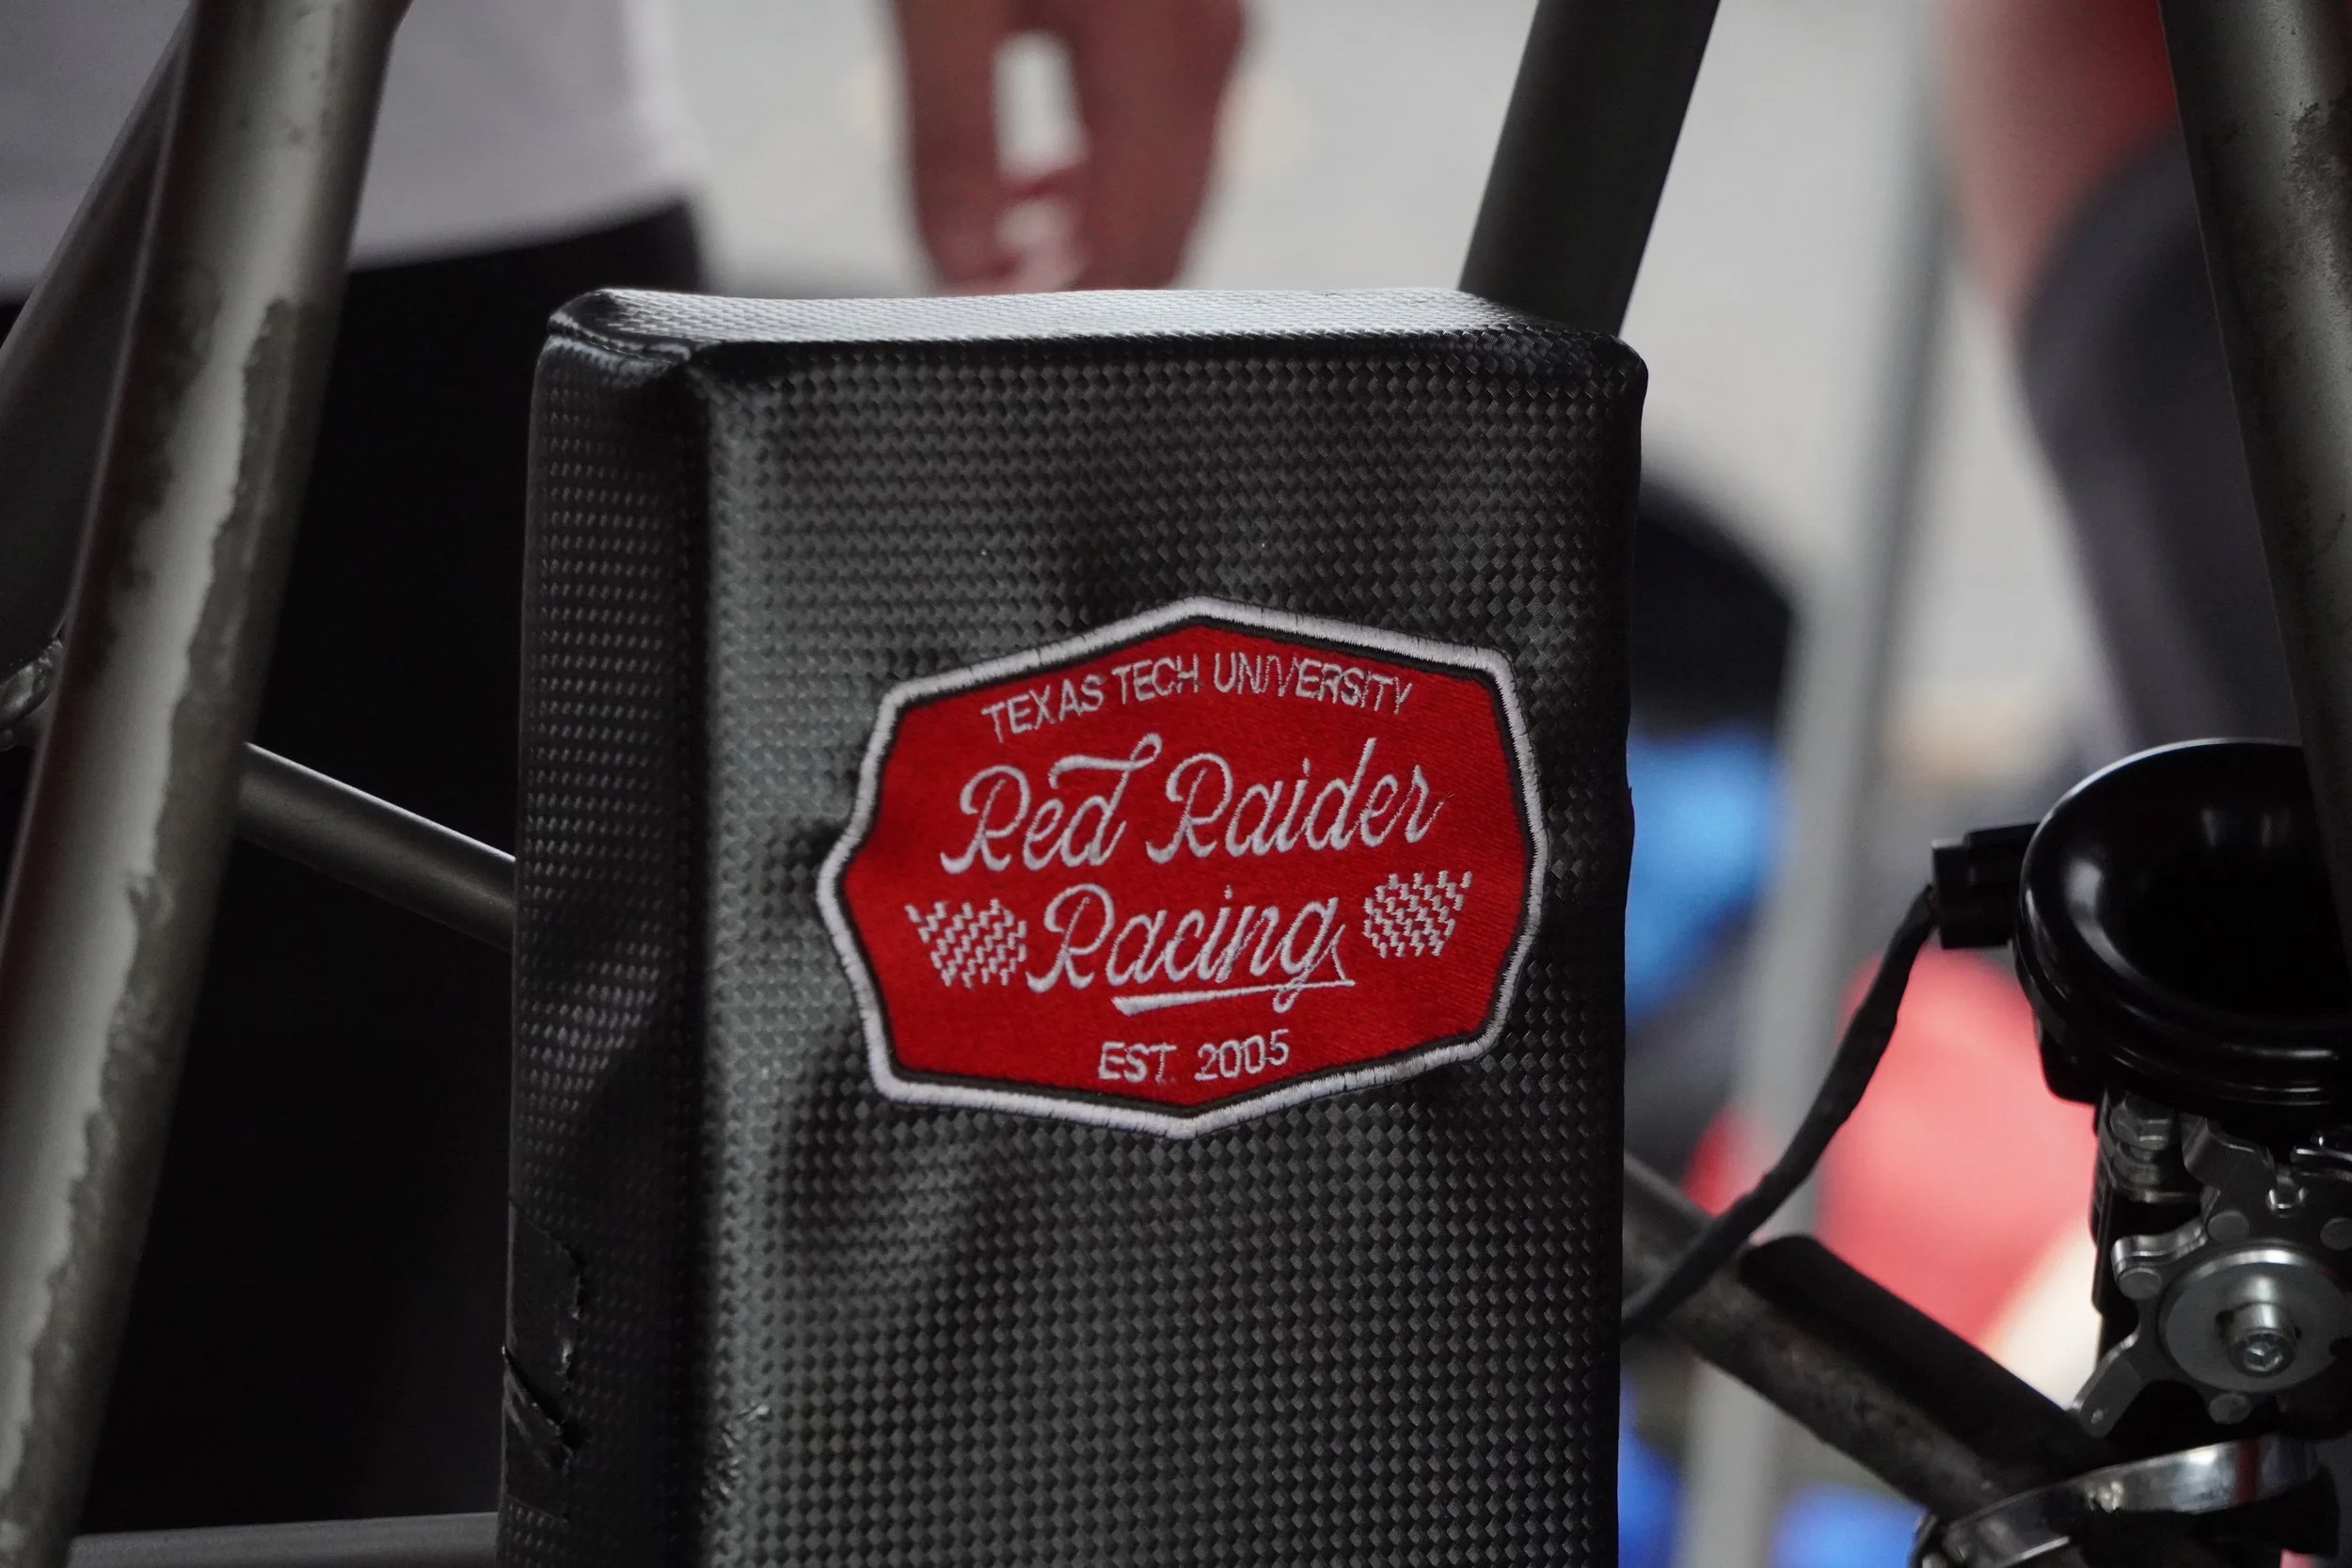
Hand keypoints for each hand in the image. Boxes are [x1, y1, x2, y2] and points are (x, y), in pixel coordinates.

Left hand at [892, 0, 1243, 290]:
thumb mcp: (943, 3)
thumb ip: (952, 138)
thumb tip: (961, 268)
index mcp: (1159, 47)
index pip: (1131, 246)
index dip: (1052, 308)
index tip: (971, 321)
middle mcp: (1207, 50)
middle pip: (1164, 239)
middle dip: (1068, 287)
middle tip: (972, 295)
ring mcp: (1213, 44)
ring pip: (1169, 209)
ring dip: (1082, 247)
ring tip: (990, 245)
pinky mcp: (1194, 42)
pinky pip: (1167, 161)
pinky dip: (1101, 199)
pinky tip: (1031, 189)